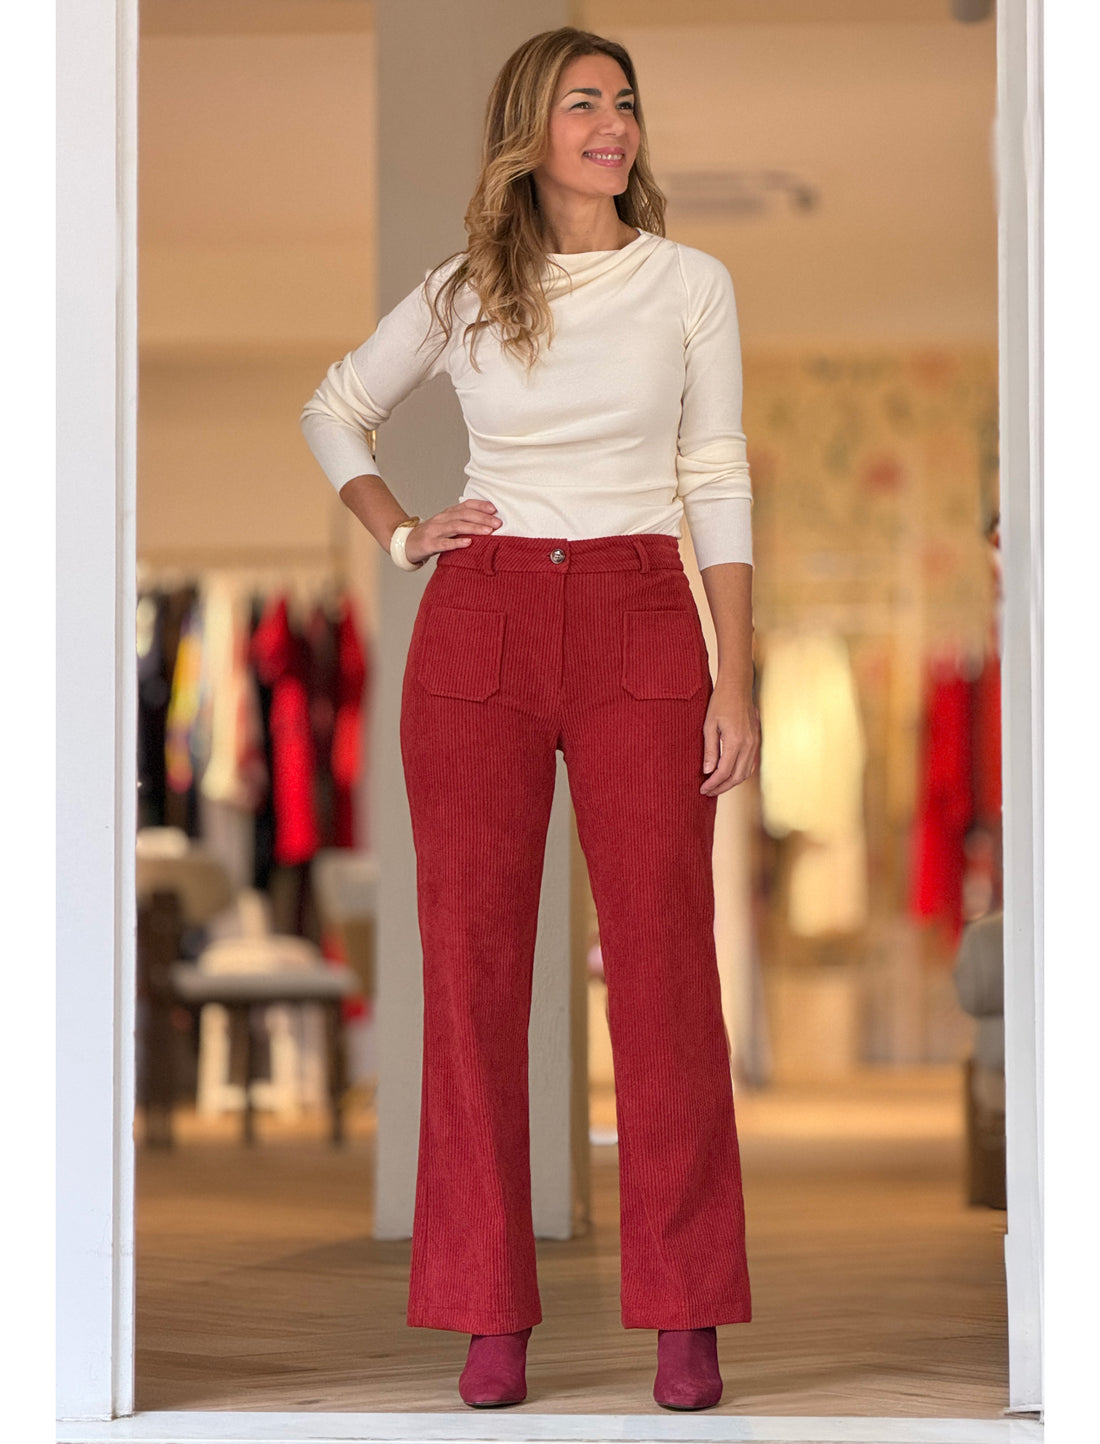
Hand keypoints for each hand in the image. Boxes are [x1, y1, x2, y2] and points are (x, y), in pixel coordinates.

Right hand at [405, 500, 501, 563]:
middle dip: (482, 518)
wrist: (406, 543)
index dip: (480, 505)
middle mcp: (442, 519)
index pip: (465, 505)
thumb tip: (487, 523)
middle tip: (498, 524)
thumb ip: (463, 522)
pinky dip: (457, 543)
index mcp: (448, 513)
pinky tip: (469, 543)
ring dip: (474, 528)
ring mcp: (435, 531)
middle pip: (464, 515)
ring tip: (489, 532)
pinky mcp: (429, 544)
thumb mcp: (447, 525)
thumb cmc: (432, 535)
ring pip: (456, 526)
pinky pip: (444, 543)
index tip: (495, 510)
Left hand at [700, 677, 759, 795]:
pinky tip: (729, 775)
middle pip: (736, 777)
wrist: (738, 686)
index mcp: (735, 741)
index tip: (702, 789)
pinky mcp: (756, 741)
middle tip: (708, 791)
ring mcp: (755, 743)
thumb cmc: (721, 702)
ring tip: (717, 786)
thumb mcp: (709, 725)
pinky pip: (750, 764)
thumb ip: (709, 750)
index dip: (713, 783)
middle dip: (722, 787)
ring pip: (745, 773)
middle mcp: (748, 745)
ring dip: (731, 783)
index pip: (724, 772)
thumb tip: (707, 771)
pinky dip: (740, 774)